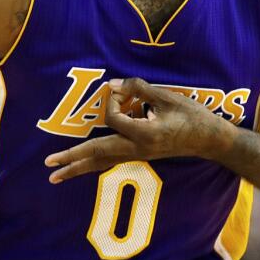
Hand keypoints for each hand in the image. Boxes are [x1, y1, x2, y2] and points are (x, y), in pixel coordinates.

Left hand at [44, 77, 230, 181]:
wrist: (211, 141)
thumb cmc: (193, 117)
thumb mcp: (168, 97)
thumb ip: (140, 89)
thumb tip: (114, 83)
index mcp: (145, 135)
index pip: (114, 118)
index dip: (113, 100)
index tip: (122, 89)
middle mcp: (138, 150)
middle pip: (98, 154)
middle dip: (72, 159)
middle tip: (47, 165)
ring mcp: (138, 156)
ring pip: (102, 162)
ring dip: (77, 168)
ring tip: (55, 176)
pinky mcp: (140, 156)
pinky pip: (111, 160)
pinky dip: (94, 162)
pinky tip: (81, 167)